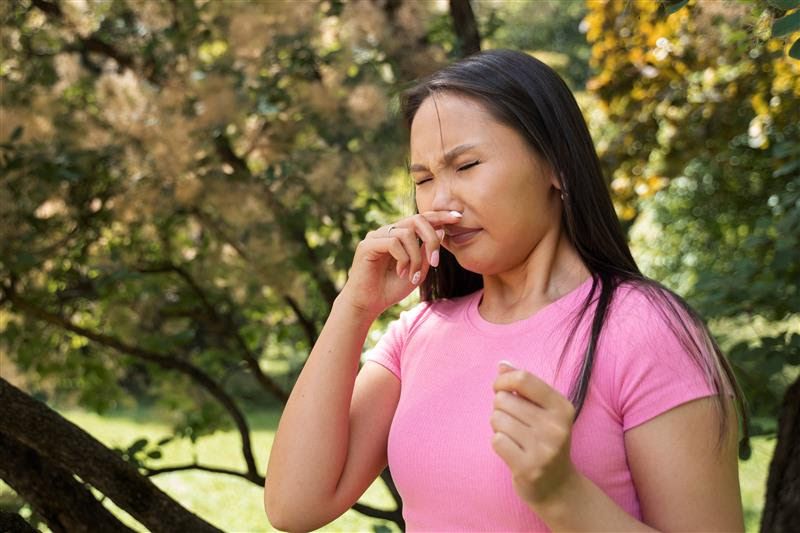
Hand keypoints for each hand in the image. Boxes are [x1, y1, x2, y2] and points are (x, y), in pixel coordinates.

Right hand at [338, 210, 462, 318]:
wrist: (369, 304)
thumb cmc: (391, 289)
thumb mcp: (418, 271)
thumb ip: (427, 252)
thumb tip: (441, 230)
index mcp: (399, 235)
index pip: (421, 218)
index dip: (440, 216)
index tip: (458, 218)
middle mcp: (387, 231)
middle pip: (417, 220)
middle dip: (431, 239)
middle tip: (435, 262)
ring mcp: (376, 236)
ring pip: (406, 233)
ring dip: (415, 256)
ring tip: (413, 275)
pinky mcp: (367, 245)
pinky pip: (393, 243)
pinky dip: (403, 259)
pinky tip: (401, 273)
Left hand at [490, 361, 579, 508]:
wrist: (559, 486)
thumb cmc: (545, 441)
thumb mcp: (542, 411)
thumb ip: (523, 386)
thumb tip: (502, 364)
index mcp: (562, 407)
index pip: (524, 379)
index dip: (504, 379)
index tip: (499, 387)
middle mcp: (556, 426)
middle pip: (504, 399)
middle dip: (501, 408)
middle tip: (514, 423)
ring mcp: (544, 448)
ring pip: (497, 419)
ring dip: (499, 427)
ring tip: (514, 437)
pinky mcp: (529, 467)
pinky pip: (497, 440)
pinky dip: (499, 443)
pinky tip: (512, 451)